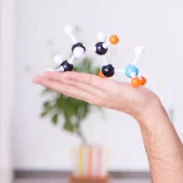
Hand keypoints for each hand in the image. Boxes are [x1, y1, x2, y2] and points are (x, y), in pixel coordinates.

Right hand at [33, 71, 161, 121]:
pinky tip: (64, 75)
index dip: (57, 86)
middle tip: (34, 78)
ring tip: (43, 76)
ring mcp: (100, 94)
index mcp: (95, 97)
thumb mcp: (117, 91)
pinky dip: (75, 78)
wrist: (147, 107)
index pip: (73, 90)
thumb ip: (107, 88)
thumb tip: (101, 82)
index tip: (44, 80)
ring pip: (75, 86)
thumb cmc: (135, 98)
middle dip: (51, 84)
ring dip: (58, 81)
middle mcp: (95, 97)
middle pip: (69, 89)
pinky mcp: (108, 89)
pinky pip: (88, 82)